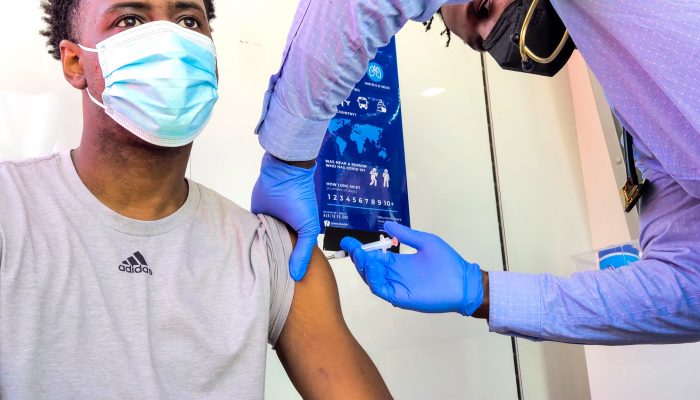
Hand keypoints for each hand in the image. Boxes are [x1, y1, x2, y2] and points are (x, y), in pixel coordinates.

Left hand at [252, 153, 319, 280]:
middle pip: (277, 253)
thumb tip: (296, 276)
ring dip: (260, 255)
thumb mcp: (307, 228)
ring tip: (253, 276)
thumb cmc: (300, 200)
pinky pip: (252, 234)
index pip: (293, 258)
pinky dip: (249, 242)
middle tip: (265, 286)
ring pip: (263, 245)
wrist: (283, 175)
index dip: (289, 272)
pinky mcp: (255, 218)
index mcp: (298, 236)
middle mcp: (283, 232)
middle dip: (273, 266)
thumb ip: (303, 252)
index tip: (282, 290)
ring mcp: (268, 226)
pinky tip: (244, 259)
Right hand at [341, 222, 483, 315]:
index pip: (374, 256)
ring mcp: (397, 286)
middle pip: (369, 268)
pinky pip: (382, 290)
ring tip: (361, 256)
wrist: (464, 282)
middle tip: (352, 247)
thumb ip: (406, 235)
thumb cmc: (448, 263)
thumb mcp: (425, 242)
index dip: (361, 250)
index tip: (349, 241)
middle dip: (358, 258)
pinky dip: (374, 280)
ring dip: (364, 268)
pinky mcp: (402, 297)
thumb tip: (387, 224)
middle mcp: (395, 275)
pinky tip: (372, 269)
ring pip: (373, 279)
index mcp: (399, 263)